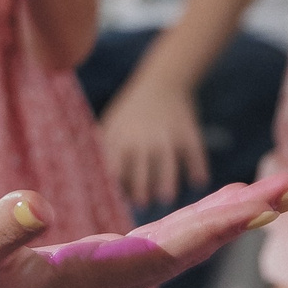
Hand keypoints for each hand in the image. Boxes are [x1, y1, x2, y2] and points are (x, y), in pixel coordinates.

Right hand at [0, 174, 287, 287]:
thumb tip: (36, 203)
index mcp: (86, 278)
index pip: (168, 246)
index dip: (220, 220)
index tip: (267, 199)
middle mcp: (108, 287)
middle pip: (192, 247)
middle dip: (246, 216)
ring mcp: (106, 286)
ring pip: (183, 249)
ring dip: (231, 219)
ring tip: (277, 192)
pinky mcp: (98, 278)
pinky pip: (164, 249)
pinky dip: (200, 225)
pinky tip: (222, 211)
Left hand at [101, 74, 208, 208]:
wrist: (163, 82)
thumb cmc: (131, 112)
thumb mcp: (112, 125)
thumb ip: (103, 150)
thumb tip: (89, 181)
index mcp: (121, 139)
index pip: (114, 167)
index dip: (114, 185)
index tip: (115, 202)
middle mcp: (144, 139)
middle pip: (140, 168)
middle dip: (140, 188)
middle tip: (141, 205)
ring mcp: (168, 135)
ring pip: (167, 162)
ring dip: (167, 181)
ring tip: (166, 199)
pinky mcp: (189, 133)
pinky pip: (194, 152)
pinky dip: (197, 167)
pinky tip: (198, 182)